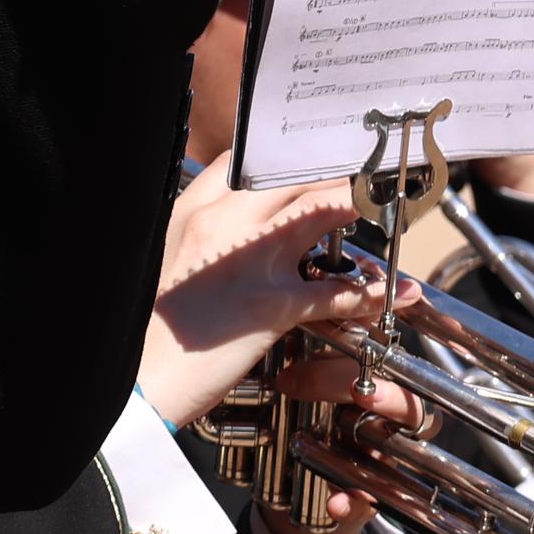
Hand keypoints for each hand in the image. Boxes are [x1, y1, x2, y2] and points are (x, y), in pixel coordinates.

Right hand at [137, 172, 374, 426]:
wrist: (141, 378)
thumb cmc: (156, 326)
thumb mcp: (168, 259)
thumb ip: (203, 235)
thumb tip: (235, 230)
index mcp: (192, 208)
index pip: (246, 160)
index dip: (285, 156)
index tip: (310, 161)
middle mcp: (221, 222)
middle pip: (293, 175)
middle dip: (333, 173)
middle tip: (361, 179)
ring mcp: (250, 260)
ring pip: (321, 212)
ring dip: (358, 209)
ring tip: (384, 211)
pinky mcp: (272, 305)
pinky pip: (338, 291)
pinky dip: (372, 292)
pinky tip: (393, 292)